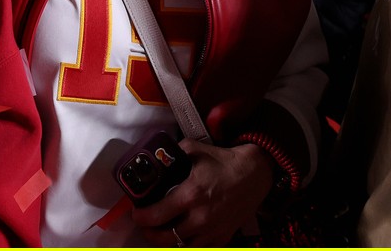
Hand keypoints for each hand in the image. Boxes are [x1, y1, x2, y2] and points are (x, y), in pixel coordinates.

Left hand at [131, 140, 273, 245]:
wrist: (254, 173)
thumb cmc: (223, 161)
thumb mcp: (193, 150)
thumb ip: (172, 154)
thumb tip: (155, 157)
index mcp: (191, 194)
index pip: (158, 215)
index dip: (141, 217)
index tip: (136, 213)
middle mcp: (201, 217)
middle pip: (166, 237)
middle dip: (150, 233)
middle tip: (145, 225)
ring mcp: (213, 230)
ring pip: (182, 247)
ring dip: (167, 242)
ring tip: (160, 232)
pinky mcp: (223, 237)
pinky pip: (200, 249)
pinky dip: (187, 245)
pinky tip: (181, 236)